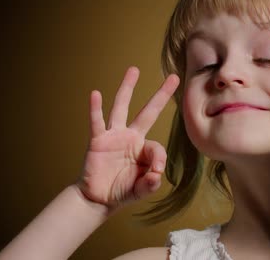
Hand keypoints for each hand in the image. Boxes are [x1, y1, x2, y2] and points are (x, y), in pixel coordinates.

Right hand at [76, 66, 179, 210]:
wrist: (98, 199)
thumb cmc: (122, 191)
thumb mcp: (141, 190)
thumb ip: (150, 183)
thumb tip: (157, 174)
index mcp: (144, 148)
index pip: (157, 147)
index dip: (158, 159)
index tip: (155, 172)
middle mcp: (130, 137)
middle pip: (148, 111)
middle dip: (161, 95)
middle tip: (173, 77)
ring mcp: (114, 136)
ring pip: (122, 107)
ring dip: (127, 89)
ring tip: (133, 70)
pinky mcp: (98, 141)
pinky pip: (97, 122)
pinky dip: (95, 108)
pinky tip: (95, 94)